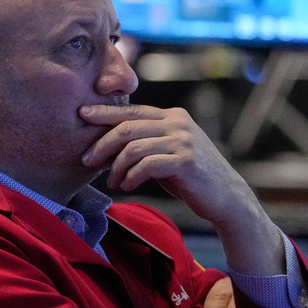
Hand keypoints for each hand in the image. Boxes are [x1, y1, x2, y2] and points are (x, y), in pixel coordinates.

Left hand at [79, 104, 283, 274]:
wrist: (226, 197)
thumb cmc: (190, 177)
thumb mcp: (167, 152)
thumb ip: (146, 141)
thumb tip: (107, 143)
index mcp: (172, 116)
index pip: (131, 110)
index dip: (105, 111)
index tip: (81, 113)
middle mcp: (178, 123)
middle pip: (127, 127)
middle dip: (102, 143)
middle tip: (86, 159)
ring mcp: (183, 140)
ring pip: (134, 147)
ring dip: (117, 167)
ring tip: (112, 182)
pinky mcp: (186, 160)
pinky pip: (147, 164)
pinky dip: (132, 176)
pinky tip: (127, 186)